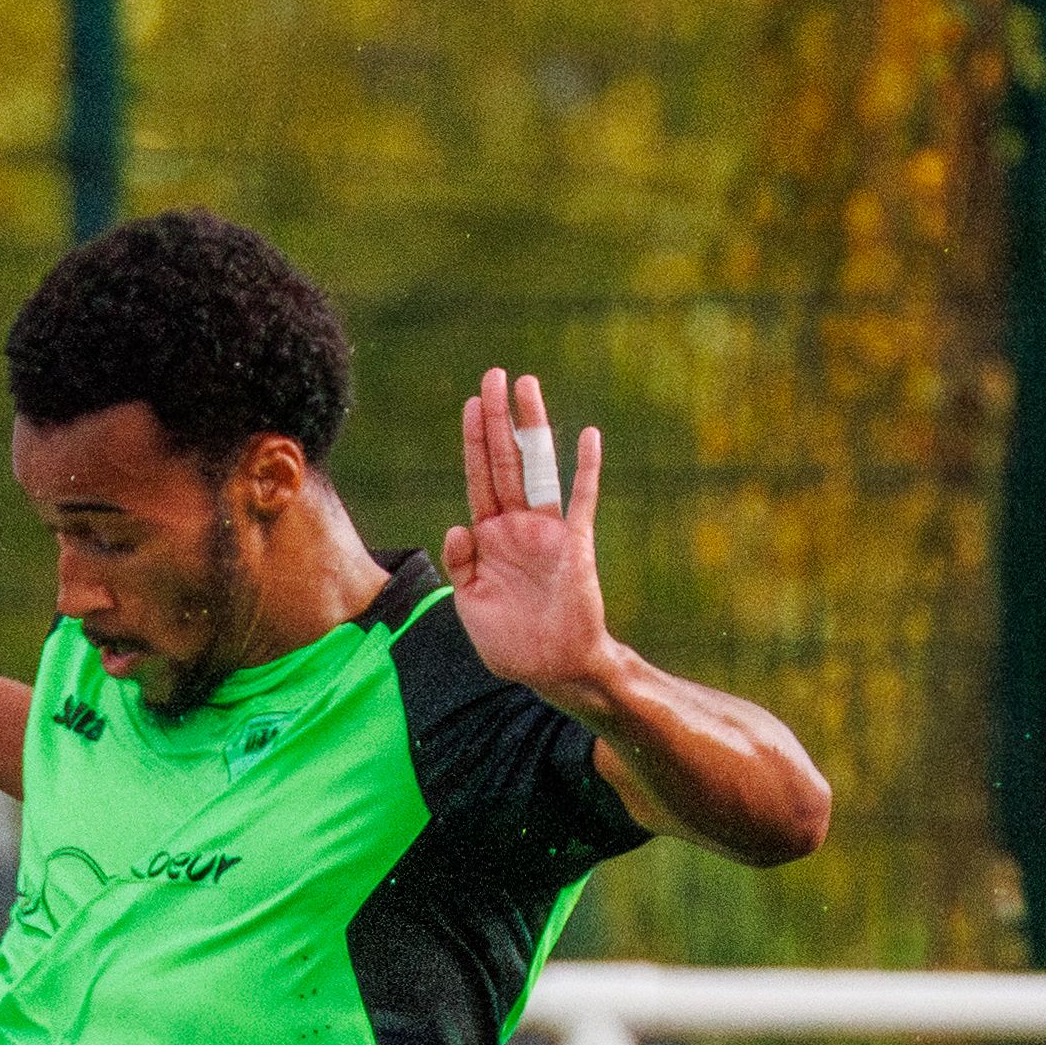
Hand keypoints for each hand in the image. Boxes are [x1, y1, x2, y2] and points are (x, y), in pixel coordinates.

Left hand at [441, 369, 620, 703]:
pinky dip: (586, 470)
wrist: (551, 669)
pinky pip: (582, 500)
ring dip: (534, 427)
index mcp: (487, 539)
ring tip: (527, 386)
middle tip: (494, 375)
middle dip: (498, 419)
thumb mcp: (470, 603)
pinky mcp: (576, 545)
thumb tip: (458, 526)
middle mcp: (516, 526)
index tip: (470, 403)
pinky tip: (587, 436)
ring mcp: (547, 532)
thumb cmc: (508, 641)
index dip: (474, 441)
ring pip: (539, 468)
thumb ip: (462, 564)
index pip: (478, 479)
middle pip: (505, 461)